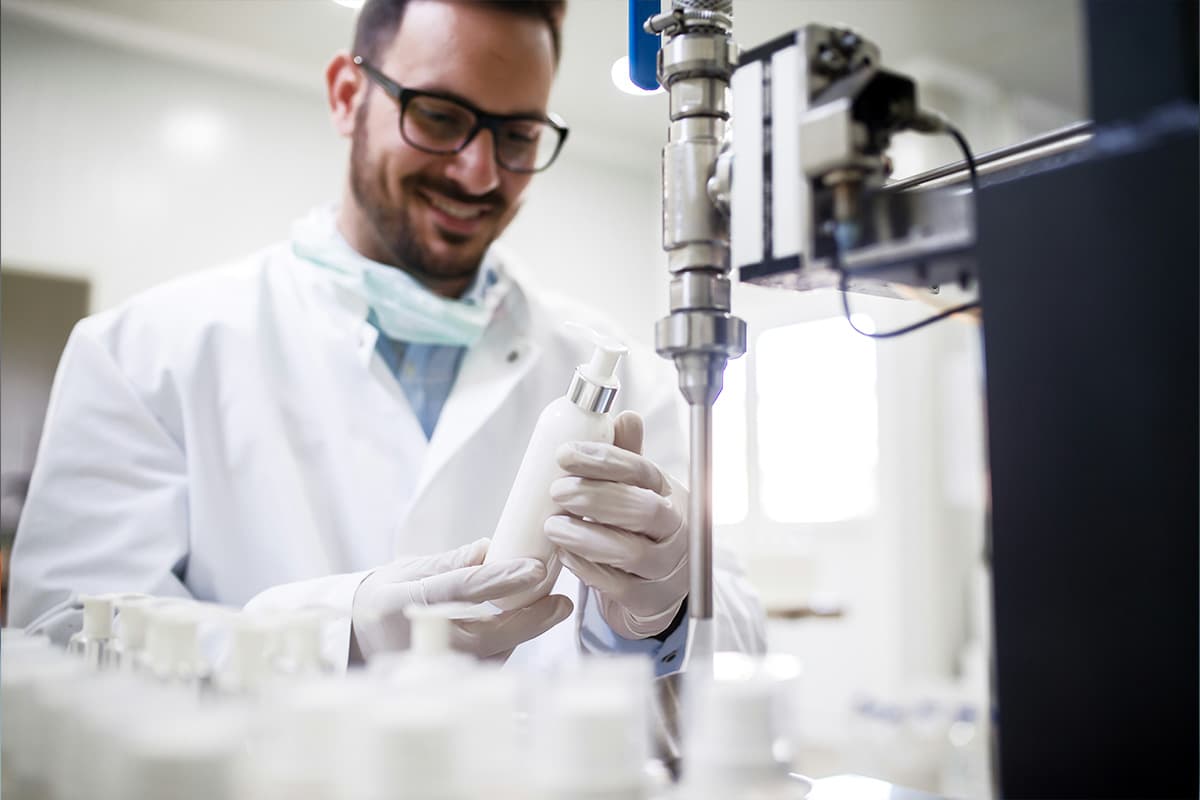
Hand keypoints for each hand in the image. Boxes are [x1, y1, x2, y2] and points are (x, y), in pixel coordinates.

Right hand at [351, 538, 572, 661]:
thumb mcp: (407, 570)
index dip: (502, 578)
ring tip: (551, 604)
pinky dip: (512, 640)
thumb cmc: (383, 600)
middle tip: (560, 600)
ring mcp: (438, 664)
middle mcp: (424, 638)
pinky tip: (529, 622)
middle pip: (490, 631)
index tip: (535, 568)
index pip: (463, 589)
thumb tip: (490, 547)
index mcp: (406, 603)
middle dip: (531, 617)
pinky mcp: (451, 679)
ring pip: (497, 649)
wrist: (357, 641)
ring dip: (527, 628)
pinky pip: (491, 660)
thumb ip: (450, 562)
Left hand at [547, 410, 687, 638]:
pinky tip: (566, 556)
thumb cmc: (643, 530)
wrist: (659, 587)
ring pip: (633, 552)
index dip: (604, 461)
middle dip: (596, 497)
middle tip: (558, 492)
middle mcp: (675, 529)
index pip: (643, 471)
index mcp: (669, 494)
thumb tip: (625, 415)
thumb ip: (628, 457)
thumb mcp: (639, 491)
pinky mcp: (649, 600)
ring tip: (553, 526)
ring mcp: (666, 568)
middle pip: (644, 510)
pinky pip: (619, 587)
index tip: (564, 454)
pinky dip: (590, 570)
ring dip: (588, 536)